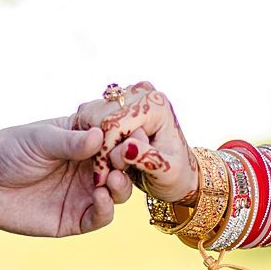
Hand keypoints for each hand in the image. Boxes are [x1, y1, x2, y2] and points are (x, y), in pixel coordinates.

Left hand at [0, 116, 122, 235]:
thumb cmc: (8, 151)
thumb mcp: (38, 140)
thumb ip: (69, 141)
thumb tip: (100, 137)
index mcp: (84, 140)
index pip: (117, 137)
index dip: (128, 136)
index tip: (133, 134)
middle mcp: (90, 166)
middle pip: (125, 166)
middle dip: (130, 162)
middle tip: (125, 158)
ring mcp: (84, 192)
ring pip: (119, 192)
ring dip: (121, 185)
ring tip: (111, 178)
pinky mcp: (75, 218)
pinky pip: (101, 216)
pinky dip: (107, 208)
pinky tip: (101, 197)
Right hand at [72, 81, 196, 202]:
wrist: (179, 171)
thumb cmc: (175, 174)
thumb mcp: (166, 173)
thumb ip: (148, 159)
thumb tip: (126, 148)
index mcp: (156, 105)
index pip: (114, 123)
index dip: (104, 151)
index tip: (102, 176)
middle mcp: (141, 92)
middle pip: (99, 116)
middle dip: (98, 147)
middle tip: (105, 173)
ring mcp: (128, 95)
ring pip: (91, 116)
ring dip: (93, 144)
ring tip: (106, 166)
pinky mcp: (118, 102)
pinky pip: (91, 117)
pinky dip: (92, 139)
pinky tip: (103, 156)